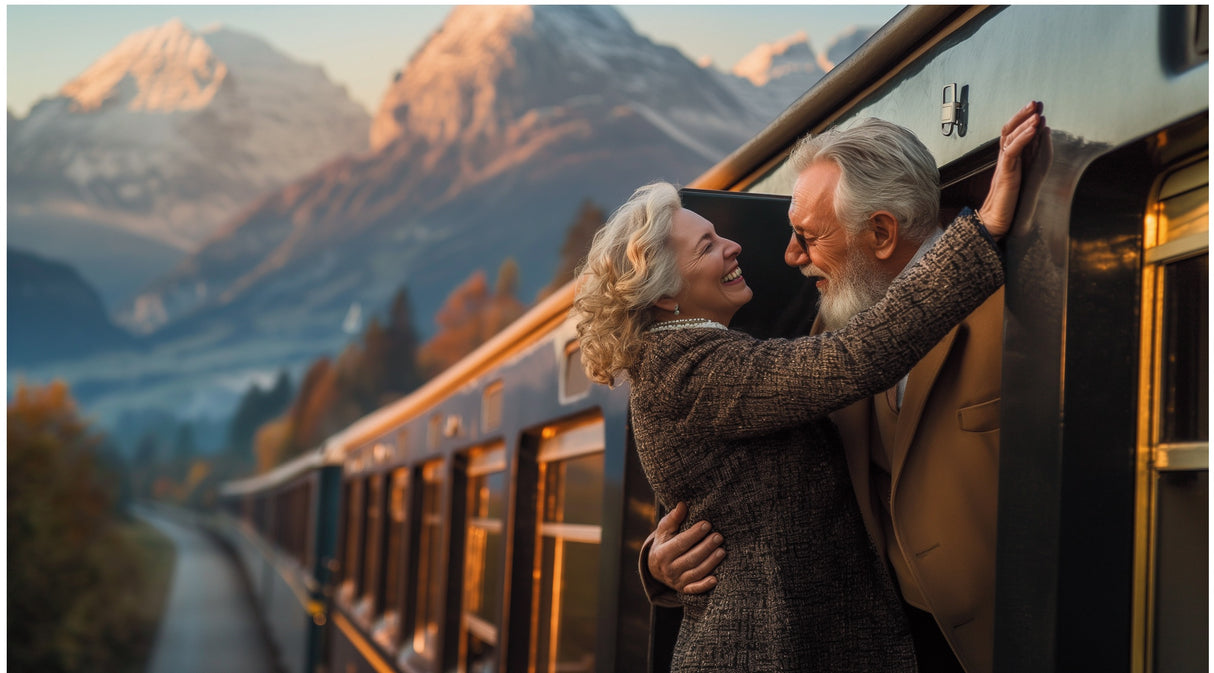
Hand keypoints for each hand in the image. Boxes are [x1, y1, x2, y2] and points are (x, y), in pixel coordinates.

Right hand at [647, 502, 725, 592]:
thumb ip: (673, 518)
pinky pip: (695, 589)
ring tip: (722, 551)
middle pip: (690, 558)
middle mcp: (668, 569)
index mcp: (662, 553)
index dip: (694, 534)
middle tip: (719, 537)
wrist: (655, 568)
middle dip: (706, 548)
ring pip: (696, 573)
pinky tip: (716, 579)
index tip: (707, 524)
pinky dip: (705, 585)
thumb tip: (683, 504)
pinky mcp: (684, 589)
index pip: (680, 543)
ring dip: (710, 563)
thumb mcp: (664, 531)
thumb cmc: (664, 543)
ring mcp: (676, 581)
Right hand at [978, 101, 1044, 238]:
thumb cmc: (1008, 205)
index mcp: (1009, 161)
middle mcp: (1005, 160)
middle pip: (1009, 130)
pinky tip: (1034, 129)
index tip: (1036, 108)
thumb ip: (1030, 161)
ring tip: (1037, 112)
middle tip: (1036, 102)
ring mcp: (1004, 166)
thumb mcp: (1024, 179)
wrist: (996, 223)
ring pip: (1010, 138)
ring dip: (1025, 123)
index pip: (1013, 134)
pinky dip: (1023, 138)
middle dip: (1023, 115)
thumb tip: (1041, 139)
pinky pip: (1012, 151)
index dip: (1023, 120)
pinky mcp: (1005, 174)